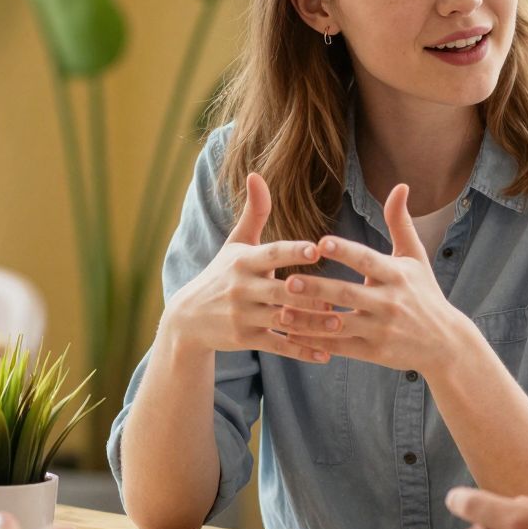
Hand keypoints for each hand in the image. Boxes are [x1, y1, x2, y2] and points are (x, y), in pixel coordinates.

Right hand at [163, 173, 334, 364]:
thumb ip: (254, 213)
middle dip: (308, 294)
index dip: (294, 252)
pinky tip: (326, 354)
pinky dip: (301, 351)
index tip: (317, 249)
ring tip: (340, 323)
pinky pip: (278, 345)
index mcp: (244, 260)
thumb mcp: (235, 243)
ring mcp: (243, 315)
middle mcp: (242, 287)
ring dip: (312, 323)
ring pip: (283, 319)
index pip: (272, 253)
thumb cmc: (221, 274)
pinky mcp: (246, 339)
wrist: (187, 318)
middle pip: (280, 290)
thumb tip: (256, 174)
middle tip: (340, 293)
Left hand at [269, 184, 464, 375]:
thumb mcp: (416, 258)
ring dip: (308, 320)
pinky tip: (293, 335)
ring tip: (281, 312)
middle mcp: (389, 301)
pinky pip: (340, 346)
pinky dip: (316, 342)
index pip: (367, 260)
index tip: (320, 242)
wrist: (445, 343)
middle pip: (346, 293)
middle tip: (287, 280)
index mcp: (396, 275)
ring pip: (338, 323)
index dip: (345, 251)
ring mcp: (381, 329)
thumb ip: (401, 223)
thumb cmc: (425, 294)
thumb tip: (400, 186)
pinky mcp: (374, 352)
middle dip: (316, 289)